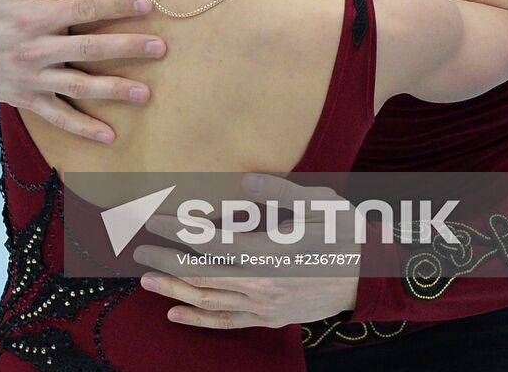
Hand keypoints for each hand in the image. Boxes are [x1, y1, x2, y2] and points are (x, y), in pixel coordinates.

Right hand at [0, 0, 165, 142]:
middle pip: (90, 49)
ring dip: (114, 91)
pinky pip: (57, 117)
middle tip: (160, 48)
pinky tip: (109, 137)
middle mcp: (34, 49)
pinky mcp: (24, 98)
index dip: (116, 5)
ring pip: (79, 87)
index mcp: (32, 16)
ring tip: (146, 95)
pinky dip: (83, 128)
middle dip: (128, 48)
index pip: (83, 9)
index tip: (146, 3)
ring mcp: (30, 78)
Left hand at [135, 173, 359, 329]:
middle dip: (164, 260)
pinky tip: (176, 313)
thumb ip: (279, 192)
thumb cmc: (344, 232)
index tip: (152, 218)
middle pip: (200, 273)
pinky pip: (226, 322)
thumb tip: (244, 184)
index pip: (209, 240)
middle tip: (135, 250)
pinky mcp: (269, 318)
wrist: (371, 275)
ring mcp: (264, 305)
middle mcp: (260, 283)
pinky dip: (198, 320)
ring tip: (145, 279)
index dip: (177, 229)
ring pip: (207, 300)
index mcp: (268, 251)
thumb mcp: (317, 202)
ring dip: (173, 289)